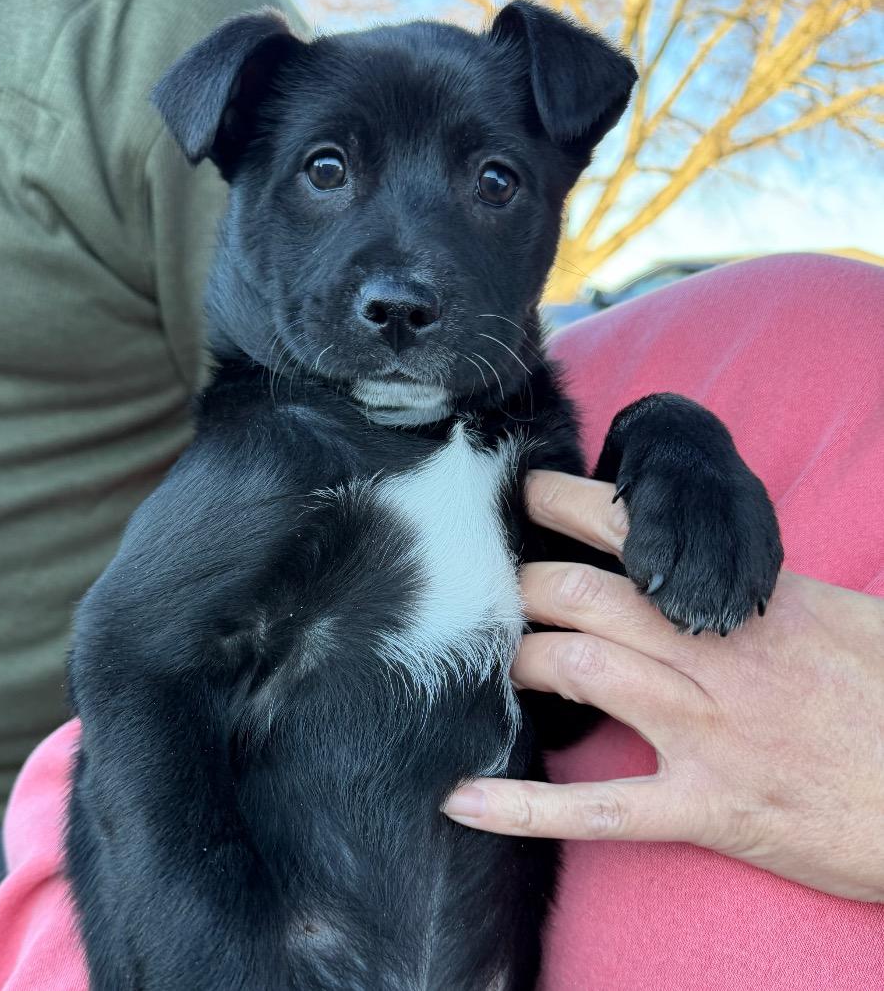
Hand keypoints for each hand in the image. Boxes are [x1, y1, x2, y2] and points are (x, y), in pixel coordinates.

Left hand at [443, 470, 883, 901]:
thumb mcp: (841, 616)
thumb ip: (760, 591)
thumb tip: (702, 566)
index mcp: (744, 604)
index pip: (635, 535)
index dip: (566, 506)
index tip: (525, 494)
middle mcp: (712, 657)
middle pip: (582, 598)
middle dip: (523, 588)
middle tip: (493, 593)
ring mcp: (706, 732)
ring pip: (578, 672)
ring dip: (521, 661)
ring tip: (497, 665)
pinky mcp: (709, 808)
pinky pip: (598, 808)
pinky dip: (523, 807)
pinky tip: (461, 800)